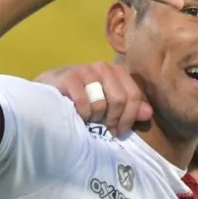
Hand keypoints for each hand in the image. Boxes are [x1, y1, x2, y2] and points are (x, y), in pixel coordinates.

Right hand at [35, 62, 152, 135]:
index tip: (119, 130)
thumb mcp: (108, 104)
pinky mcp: (69, 77)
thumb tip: (148, 113)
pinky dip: (82, 114)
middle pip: (120, 100)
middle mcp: (103, 67)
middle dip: (113, 120)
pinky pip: (84, 103)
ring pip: (102, 103)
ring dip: (95, 118)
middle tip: (105, 129)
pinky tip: (77, 115)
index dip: (129, 117)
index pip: (134, 95)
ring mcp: (86, 70)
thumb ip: (129, 108)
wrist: (49, 89)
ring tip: (88, 120)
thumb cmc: (82, 99)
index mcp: (117, 72)